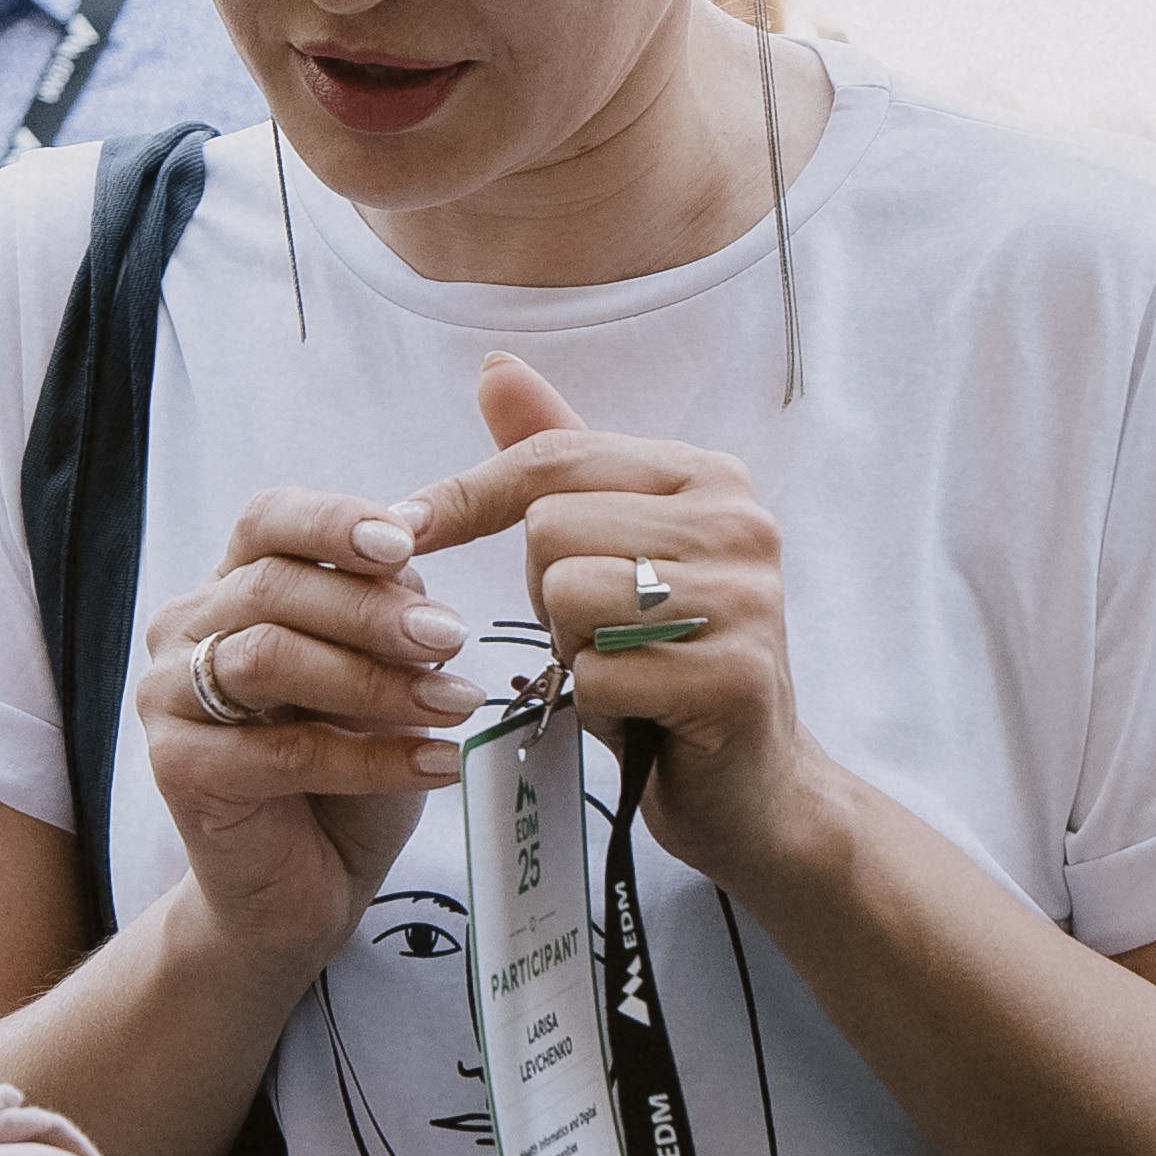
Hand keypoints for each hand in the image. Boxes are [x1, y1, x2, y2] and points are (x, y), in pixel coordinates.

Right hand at [136, 485, 472, 966]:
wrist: (301, 885)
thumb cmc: (342, 772)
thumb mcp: (378, 677)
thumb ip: (384, 617)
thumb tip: (415, 568)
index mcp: (229, 587)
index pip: (266, 520)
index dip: (333, 521)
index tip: (407, 543)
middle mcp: (184, 631)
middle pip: (272, 587)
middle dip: (372, 610)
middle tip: (450, 636)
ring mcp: (168, 698)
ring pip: (270, 659)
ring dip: (374, 680)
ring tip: (454, 703)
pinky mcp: (178, 768)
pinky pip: (284, 751)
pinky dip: (372, 757)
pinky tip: (436, 765)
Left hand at [405, 354, 827, 885]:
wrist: (754, 786)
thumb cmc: (663, 663)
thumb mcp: (606, 552)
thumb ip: (555, 462)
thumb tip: (495, 369)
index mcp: (707, 474)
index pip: (553, 459)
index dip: (466, 496)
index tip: (401, 531)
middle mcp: (739, 521)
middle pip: (551, 530)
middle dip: (545, 594)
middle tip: (601, 635)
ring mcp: (747, 596)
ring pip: (568, 596)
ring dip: (572, 650)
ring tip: (624, 669)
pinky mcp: (738, 675)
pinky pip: (599, 672)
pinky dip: (598, 704)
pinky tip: (642, 714)